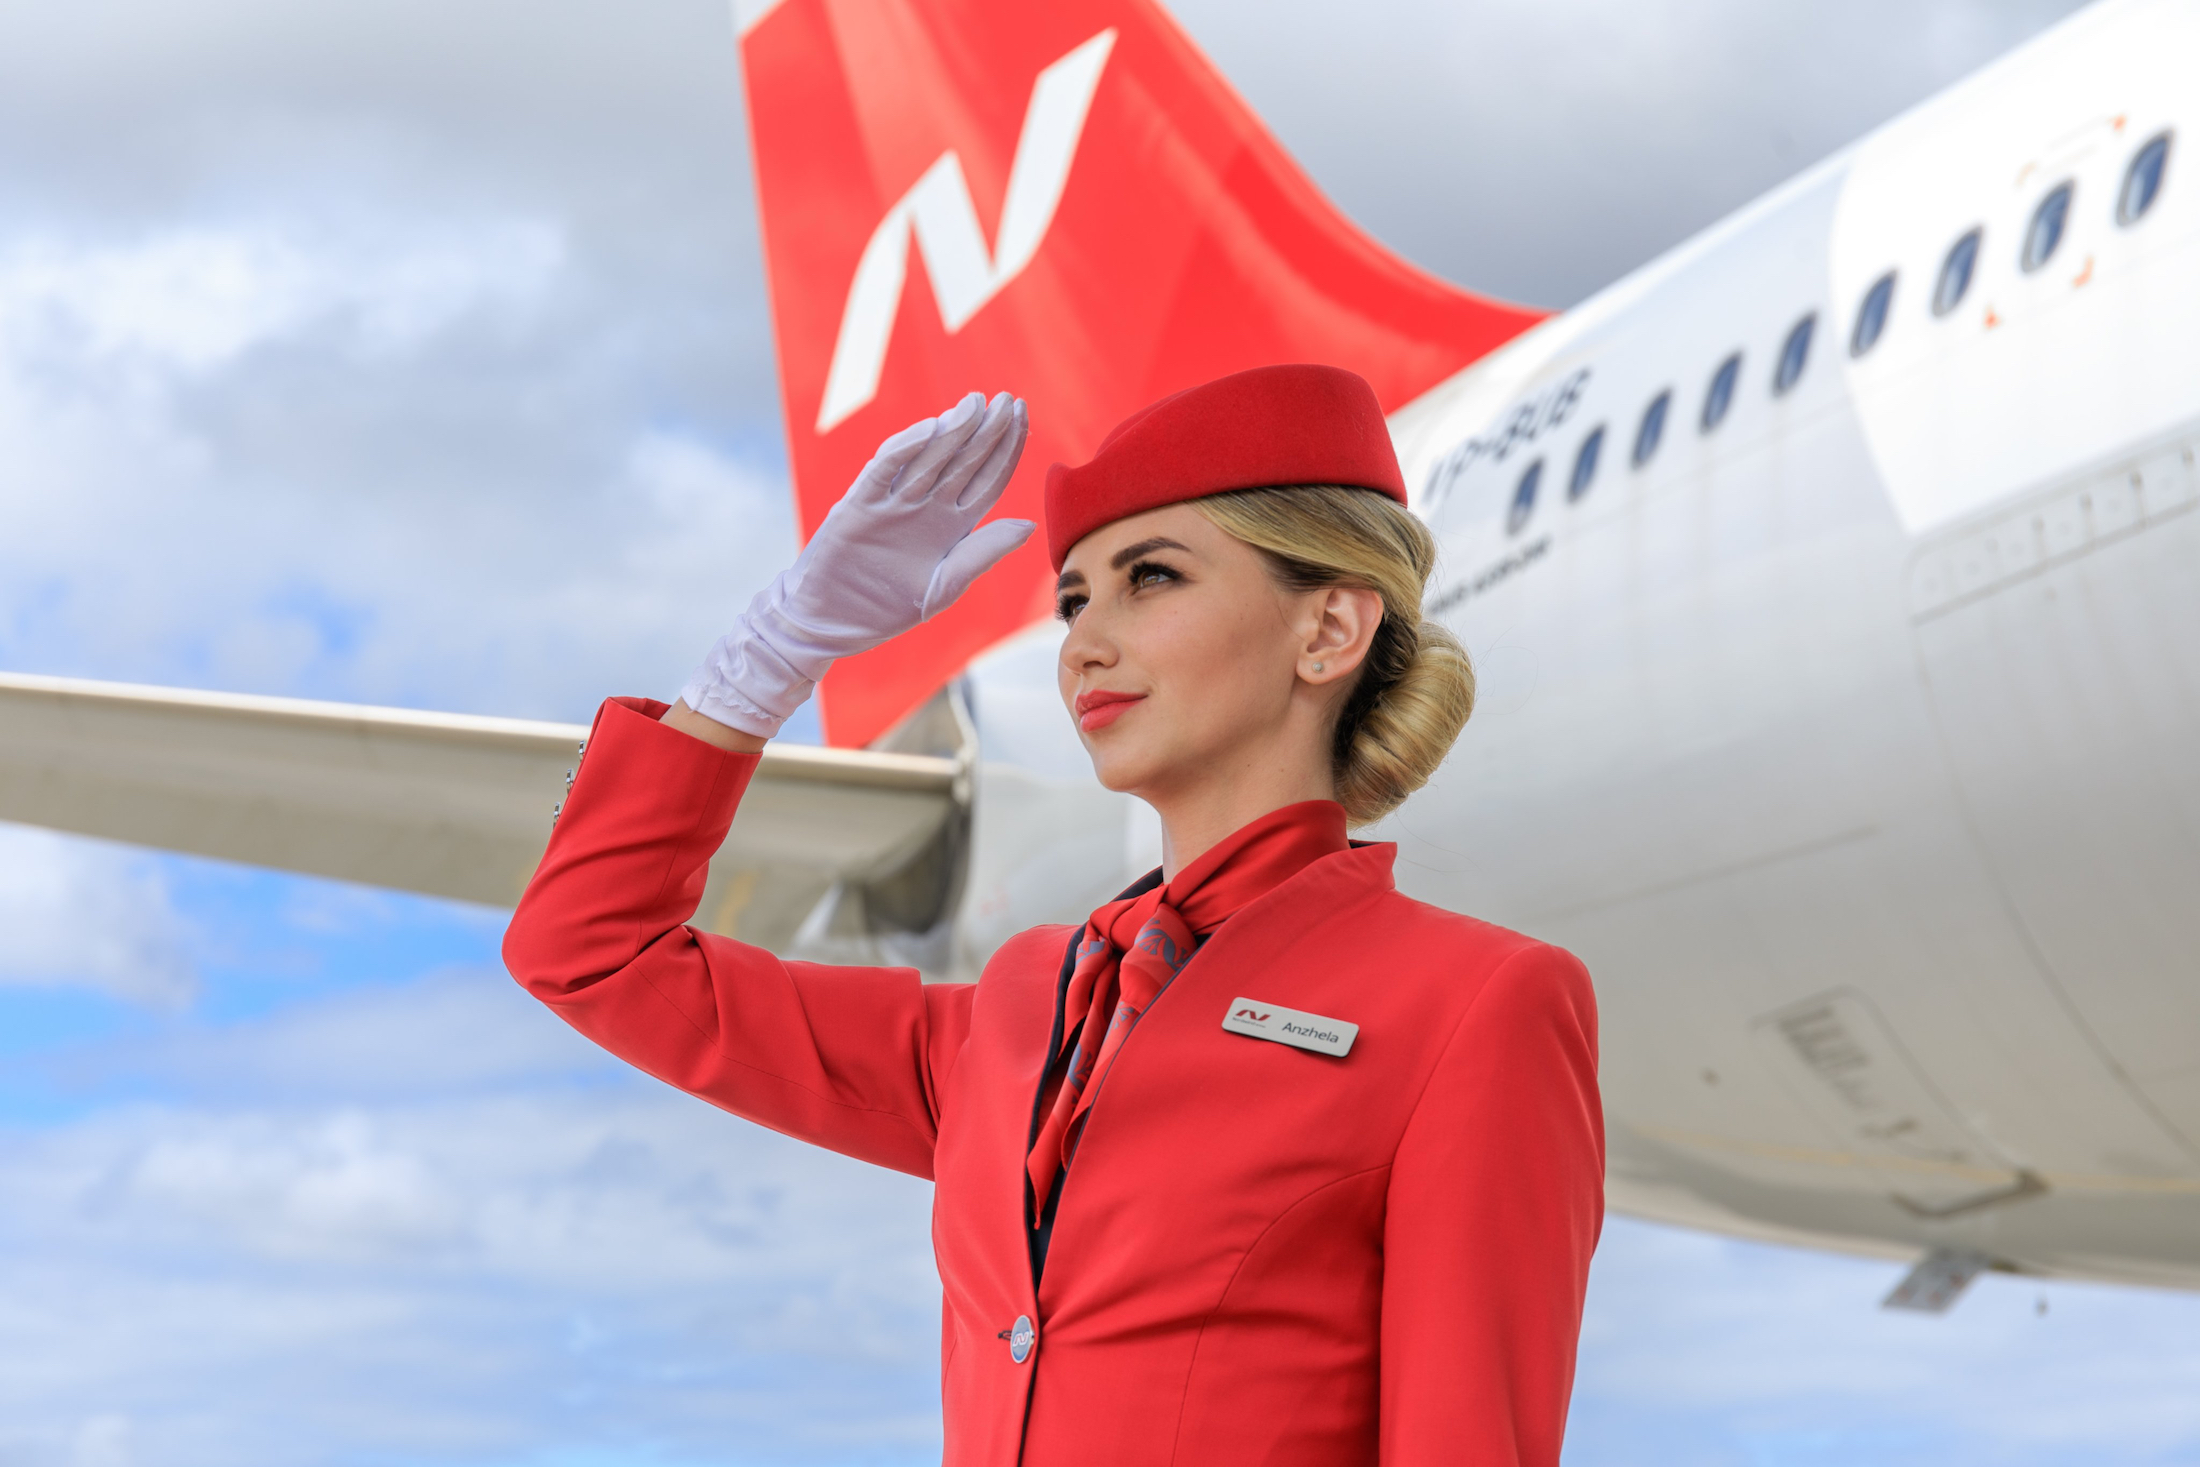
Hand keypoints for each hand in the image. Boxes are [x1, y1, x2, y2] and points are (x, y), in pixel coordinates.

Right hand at [678, 392, 1031, 738]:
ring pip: (928, 458)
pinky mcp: (860, 505)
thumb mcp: (943, 587)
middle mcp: (925, 506)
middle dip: (987, 430)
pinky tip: (930, 428)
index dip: (1006, 449)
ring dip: (953, 430)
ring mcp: (892, 502)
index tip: (1022, 417)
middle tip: (1006, 400)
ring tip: (976, 403)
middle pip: (963, 460)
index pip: (986, 478)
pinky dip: (905, 448)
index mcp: (950, 525)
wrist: (832, 623)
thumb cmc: (887, 609)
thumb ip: (981, 553)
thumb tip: (1029, 525)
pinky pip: (884, 470)